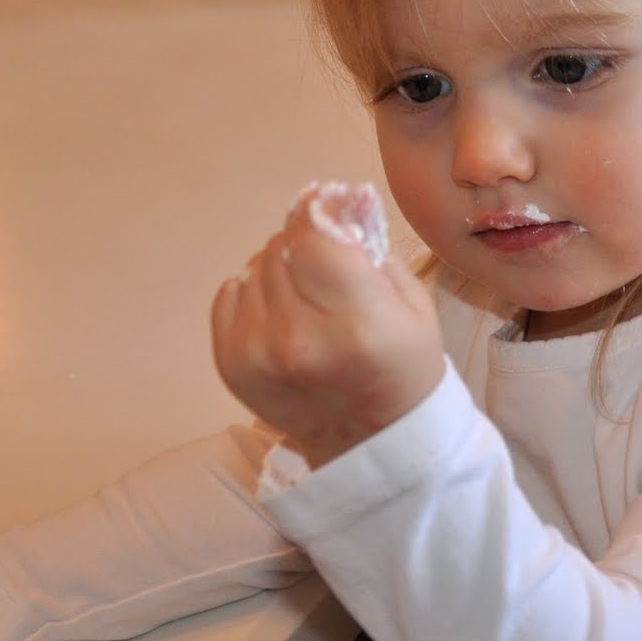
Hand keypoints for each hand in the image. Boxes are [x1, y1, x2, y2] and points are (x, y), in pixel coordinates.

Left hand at [212, 189, 444, 468]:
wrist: (371, 442)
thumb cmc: (403, 365)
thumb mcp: (411, 304)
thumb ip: (372, 246)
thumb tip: (340, 198)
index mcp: (357, 324)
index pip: (313, 236)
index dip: (317, 209)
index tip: (324, 203)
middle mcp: (300, 340)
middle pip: (281, 247)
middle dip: (303, 243)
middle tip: (325, 265)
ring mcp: (259, 356)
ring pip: (254, 267)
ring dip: (279, 269)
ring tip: (307, 298)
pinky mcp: (232, 366)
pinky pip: (230, 294)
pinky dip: (254, 294)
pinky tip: (281, 316)